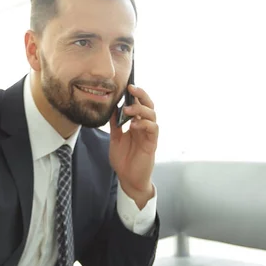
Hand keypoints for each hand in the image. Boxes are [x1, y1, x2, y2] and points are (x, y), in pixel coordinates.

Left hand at [109, 85, 157, 208]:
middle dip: (141, 95)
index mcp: (136, 124)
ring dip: (140, 110)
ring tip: (128, 111)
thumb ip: (115, 124)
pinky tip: (134, 125)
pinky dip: (144, 124)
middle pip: (148, 106)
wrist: (128, 179)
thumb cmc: (123, 161)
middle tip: (131, 89)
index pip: (138, 105)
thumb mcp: (115, 139)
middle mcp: (144, 127)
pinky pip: (153, 129)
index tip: (126, 86)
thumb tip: (112, 108)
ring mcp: (149, 135)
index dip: (135, 95)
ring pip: (152, 115)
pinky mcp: (152, 144)